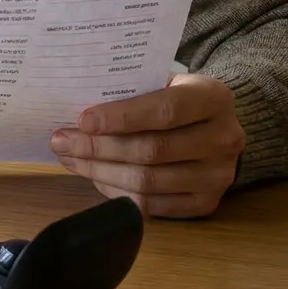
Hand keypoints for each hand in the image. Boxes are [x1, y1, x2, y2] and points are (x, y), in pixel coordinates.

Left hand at [48, 73, 244, 217]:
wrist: (213, 128)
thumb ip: (129, 92)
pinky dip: (116, 192)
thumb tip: (77, 116)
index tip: (82, 121)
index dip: (120, 118)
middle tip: (62, 141)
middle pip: (151, 151)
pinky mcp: (206, 203)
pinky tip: (95, 176)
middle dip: (98, 148)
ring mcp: (218, 175)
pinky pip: (151, 206)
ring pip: (147, 182)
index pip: (164, 111)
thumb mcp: (161, 82)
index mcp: (214, 98)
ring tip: (70, 158)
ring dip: (100, 171)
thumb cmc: (175, 99)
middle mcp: (224, 138)